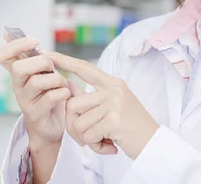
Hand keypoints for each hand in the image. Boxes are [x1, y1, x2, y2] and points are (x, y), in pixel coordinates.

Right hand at [0, 35, 70, 151]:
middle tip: (51, 67)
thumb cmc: (46, 93)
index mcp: (17, 72)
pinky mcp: (36, 114)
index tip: (34, 41)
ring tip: (62, 83)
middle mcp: (17, 85)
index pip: (1, 55)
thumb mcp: (38, 71)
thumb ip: (29, 54)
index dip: (15, 45)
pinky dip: (63, 93)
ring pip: (36, 82)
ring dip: (56, 79)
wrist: (50, 126)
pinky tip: (66, 94)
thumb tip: (8, 32)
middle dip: (40, 62)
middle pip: (18, 68)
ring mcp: (24, 100)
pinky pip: (50, 98)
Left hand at [45, 51, 159, 159]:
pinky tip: (110, 145)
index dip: (64, 60)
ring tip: (104, 140)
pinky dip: (96, 146)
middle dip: (74, 127)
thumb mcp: (113, 107)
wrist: (154, 144)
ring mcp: (114, 103)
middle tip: (89, 138)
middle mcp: (113, 90)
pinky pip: (88, 135)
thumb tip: (67, 88)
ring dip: (87, 139)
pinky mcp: (114, 120)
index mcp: (113, 83)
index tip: (46, 53)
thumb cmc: (132, 128)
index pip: (83, 68)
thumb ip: (92, 98)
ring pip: (78, 123)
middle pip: (72, 105)